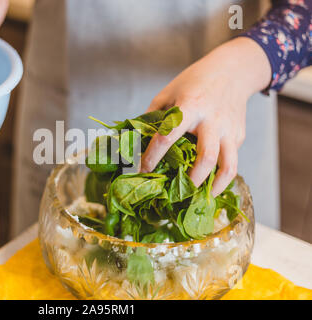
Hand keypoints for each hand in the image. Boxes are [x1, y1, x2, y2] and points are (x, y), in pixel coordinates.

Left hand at [140, 37, 270, 195]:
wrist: (233, 70)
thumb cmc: (195, 81)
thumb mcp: (169, 92)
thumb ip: (153, 116)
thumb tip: (136, 140)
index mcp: (190, 107)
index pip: (168, 137)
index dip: (152, 156)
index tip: (141, 169)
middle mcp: (212, 120)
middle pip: (206, 157)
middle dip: (191, 179)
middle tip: (176, 191)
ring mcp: (229, 130)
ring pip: (228, 166)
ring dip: (214, 186)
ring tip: (200, 197)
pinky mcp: (239, 136)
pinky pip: (232, 161)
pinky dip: (222, 176)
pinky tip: (209, 183)